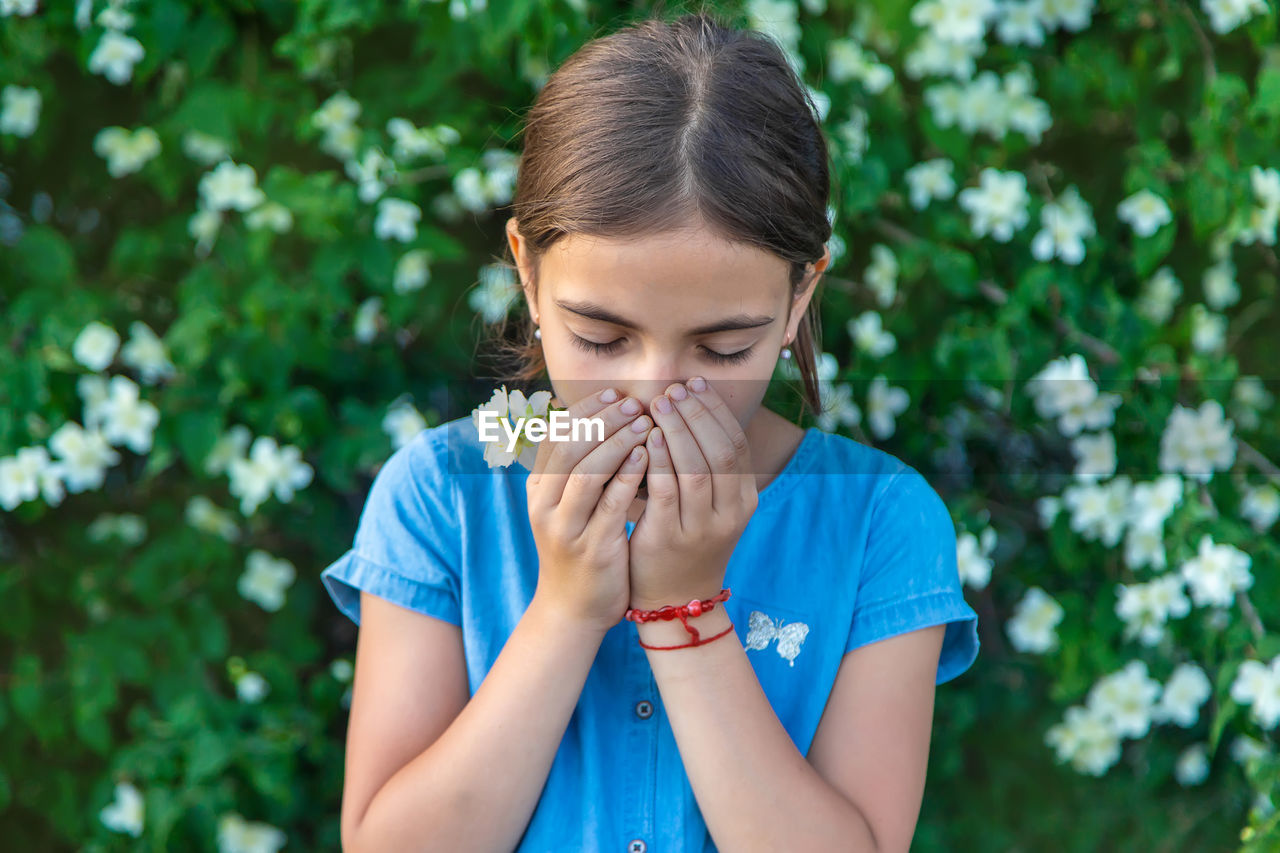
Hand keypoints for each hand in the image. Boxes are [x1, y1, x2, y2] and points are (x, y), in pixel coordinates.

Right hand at [526, 387, 652, 633]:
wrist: (573, 608)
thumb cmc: (580, 547)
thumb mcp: (570, 505)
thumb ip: (581, 467)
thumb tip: (599, 418)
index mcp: (538, 489)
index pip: (555, 435)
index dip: (584, 410)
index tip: (613, 393)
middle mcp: (544, 506)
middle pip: (569, 447)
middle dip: (603, 420)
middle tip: (634, 404)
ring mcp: (565, 528)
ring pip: (586, 472)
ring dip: (618, 442)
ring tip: (645, 423)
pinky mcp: (591, 548)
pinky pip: (610, 504)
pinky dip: (628, 476)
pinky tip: (648, 457)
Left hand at [628, 377, 758, 610]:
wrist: (674, 599)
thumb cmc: (686, 540)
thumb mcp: (710, 505)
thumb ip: (706, 464)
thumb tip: (691, 405)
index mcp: (744, 499)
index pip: (736, 442)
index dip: (715, 410)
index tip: (694, 383)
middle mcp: (731, 514)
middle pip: (720, 451)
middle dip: (696, 414)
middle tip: (673, 390)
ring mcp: (703, 528)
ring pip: (697, 469)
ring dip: (677, 431)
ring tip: (658, 405)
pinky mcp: (671, 538)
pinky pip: (667, 491)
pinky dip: (659, 461)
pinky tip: (647, 439)